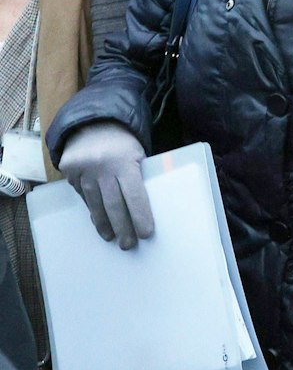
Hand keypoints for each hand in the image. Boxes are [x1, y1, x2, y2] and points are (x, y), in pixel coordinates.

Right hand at [58, 123, 151, 247]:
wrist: (93, 124)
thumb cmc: (123, 144)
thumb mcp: (137, 155)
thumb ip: (138, 177)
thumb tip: (142, 209)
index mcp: (125, 161)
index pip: (135, 194)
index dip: (140, 215)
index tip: (145, 234)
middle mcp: (103, 167)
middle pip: (113, 204)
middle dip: (122, 227)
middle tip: (128, 245)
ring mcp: (84, 170)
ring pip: (95, 204)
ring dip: (105, 223)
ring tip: (112, 237)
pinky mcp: (70, 172)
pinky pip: (83, 196)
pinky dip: (92, 209)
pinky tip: (99, 220)